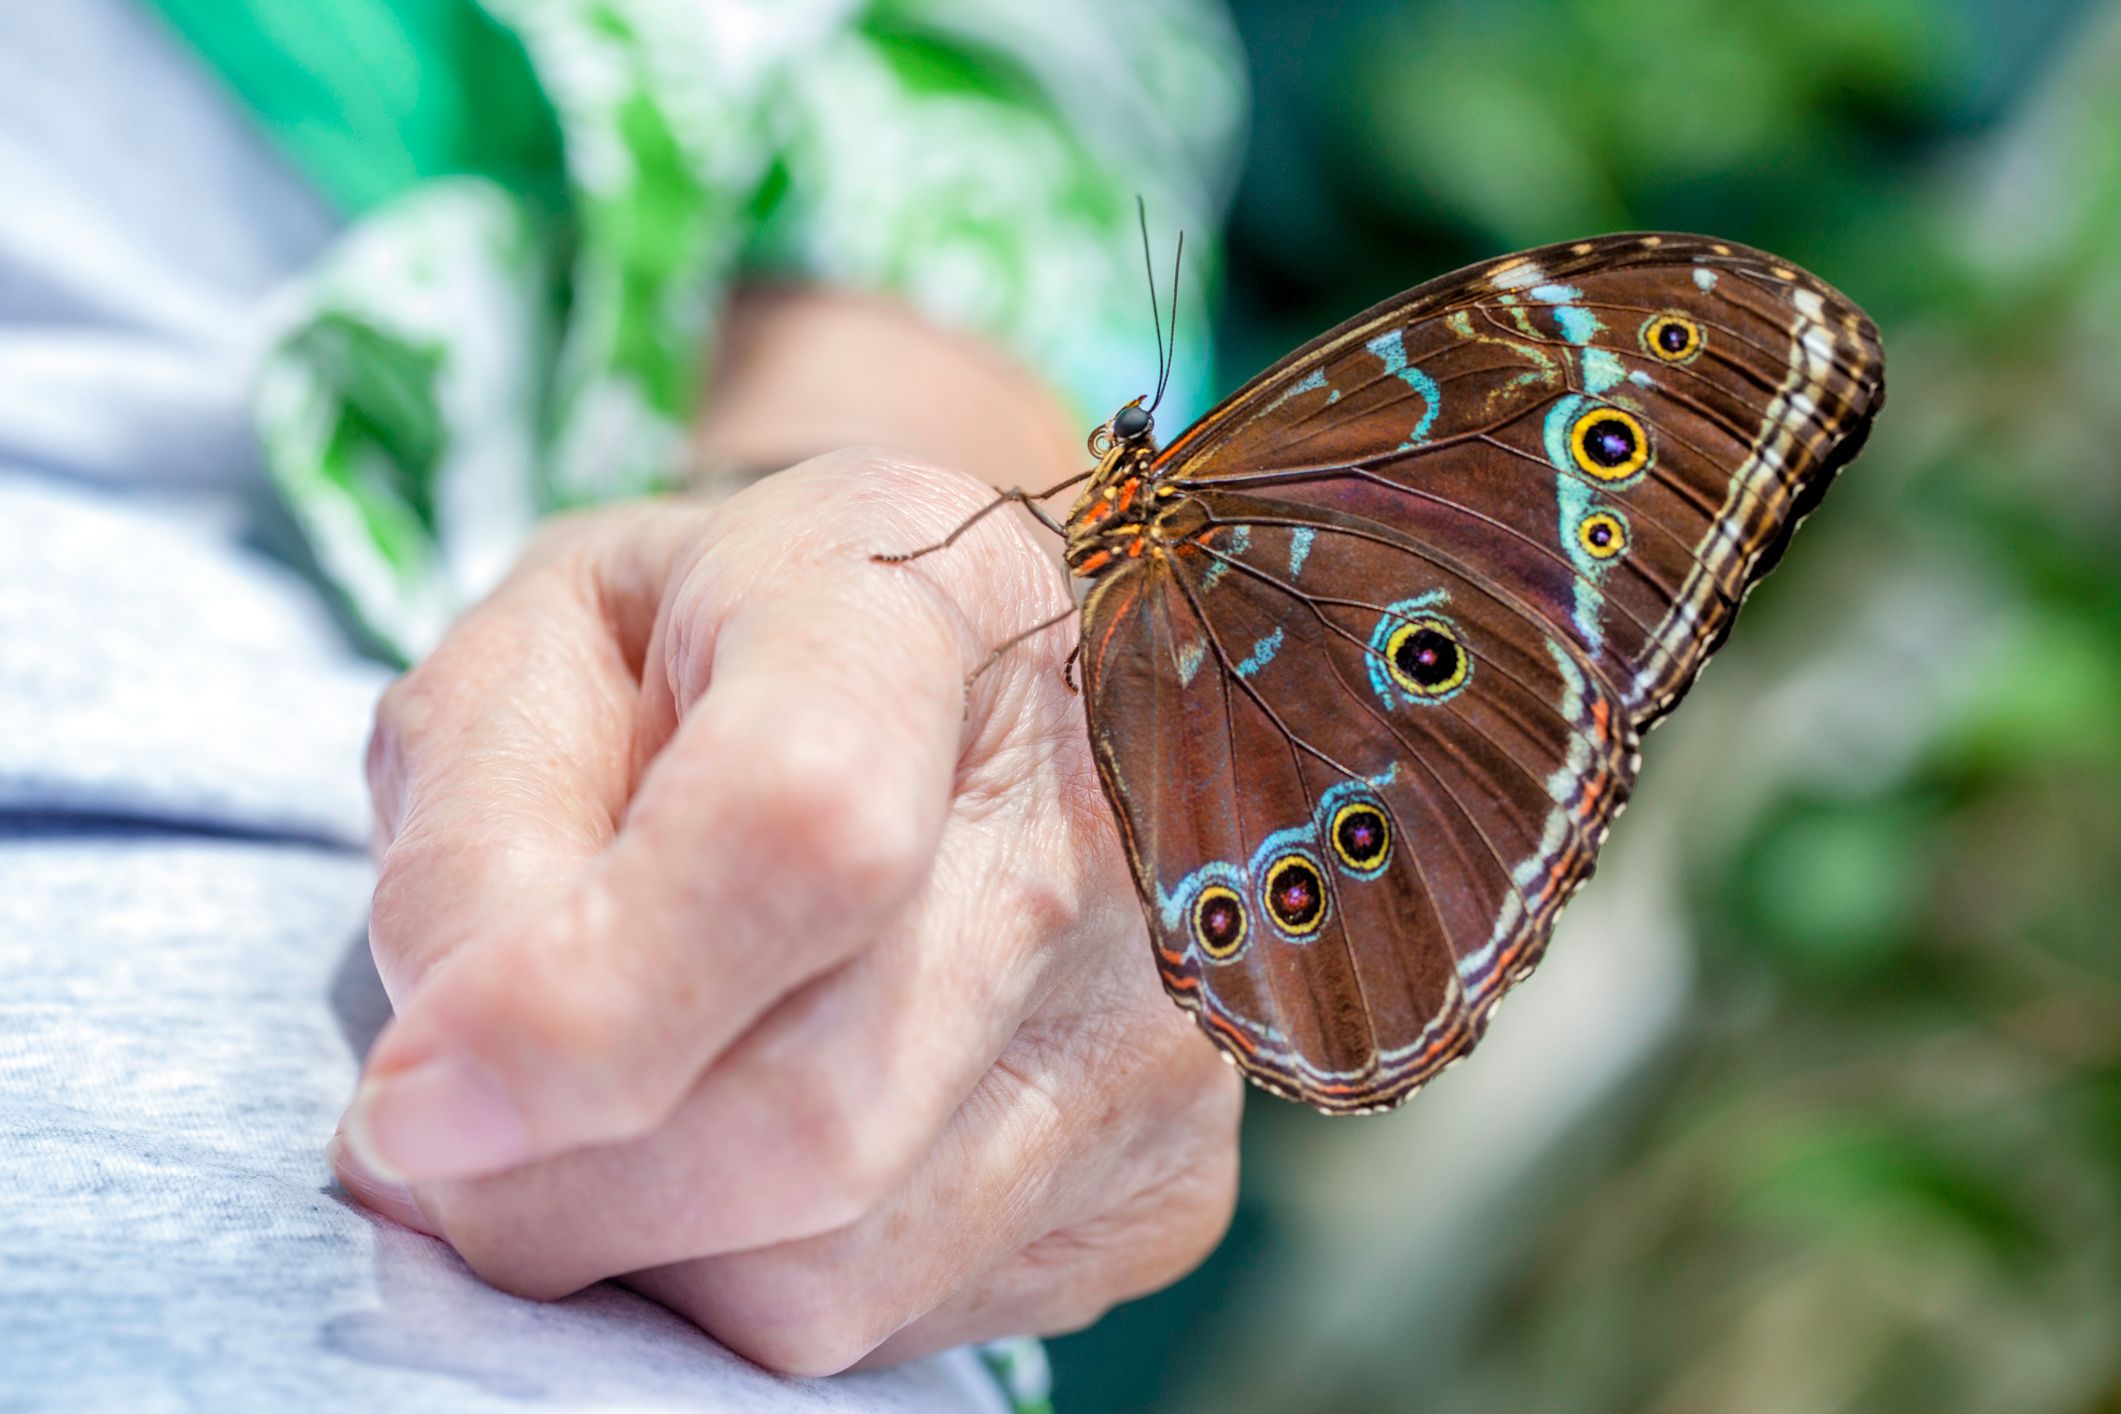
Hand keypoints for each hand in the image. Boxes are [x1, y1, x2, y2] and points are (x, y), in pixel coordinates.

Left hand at [332, 451, 1242, 1372]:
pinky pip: (908, 1325)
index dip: (582, 1008)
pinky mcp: (1176, 1171)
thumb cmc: (714, 658)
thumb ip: (469, 835)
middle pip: (811, 1114)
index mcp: (918, 603)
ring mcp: (1163, 1011)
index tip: (411, 1102)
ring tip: (636, 1105)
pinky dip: (772, 1274)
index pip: (800, 830)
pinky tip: (763, 1127)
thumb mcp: (538, 651)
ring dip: (654, 1245)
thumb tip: (446, 1113)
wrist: (945, 684)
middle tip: (465, 1139)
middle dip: (557, 1191)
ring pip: (840, 1273)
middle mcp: (1095, 812)